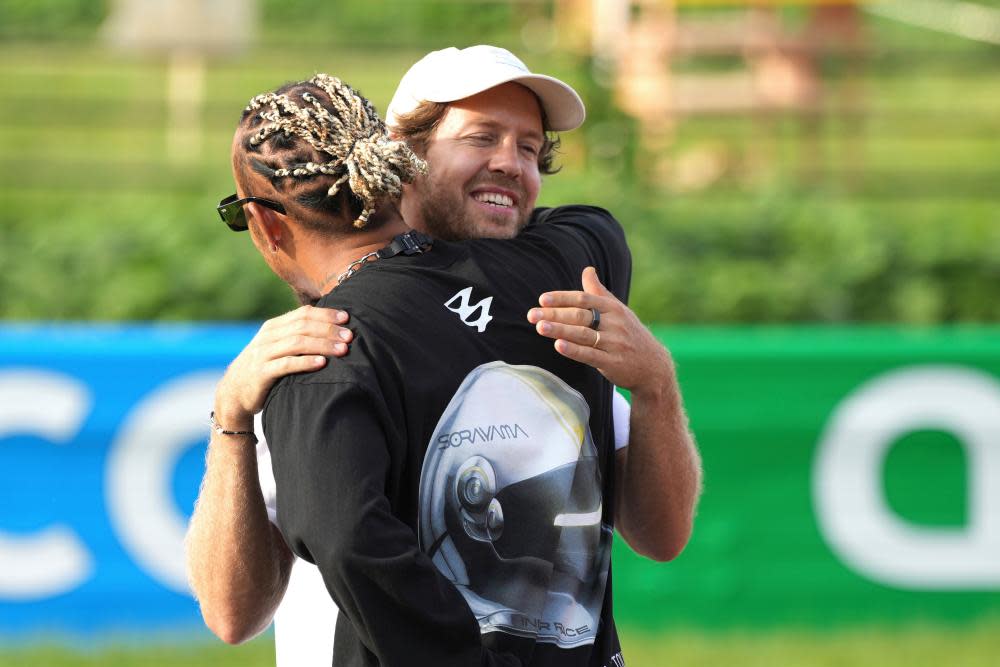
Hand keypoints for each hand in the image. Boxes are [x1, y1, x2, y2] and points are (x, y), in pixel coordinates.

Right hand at [214, 305, 351, 426]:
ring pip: (297, 343)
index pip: (303, 313)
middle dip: (329, 329)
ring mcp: (263, 354)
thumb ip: (297, 336)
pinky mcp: (261, 373)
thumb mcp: (277, 347)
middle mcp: (268, 337)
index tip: (347, 318)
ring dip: (322, 345)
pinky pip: (286, 364)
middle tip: (350, 336)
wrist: (234, 392)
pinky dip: (306, 362)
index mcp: (274, 327)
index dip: (326, 314)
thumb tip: (332, 328)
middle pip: (303, 326)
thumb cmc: (265, 368)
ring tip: (343, 350)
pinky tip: (322, 363)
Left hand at [527, 267, 671, 398]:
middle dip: (555, 314)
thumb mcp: (618, 310)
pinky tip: (558, 345)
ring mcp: (614, 343)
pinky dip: (574, 350)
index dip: (562, 298)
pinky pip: (590, 355)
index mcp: (613, 309)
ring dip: (560, 330)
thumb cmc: (630, 334)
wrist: (653, 366)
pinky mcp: (613, 363)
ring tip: (540, 327)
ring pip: (583, 334)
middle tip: (531, 315)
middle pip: (580, 316)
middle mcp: (615, 323)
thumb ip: (599, 292)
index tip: (542, 299)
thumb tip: (587, 270)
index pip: (584, 299)